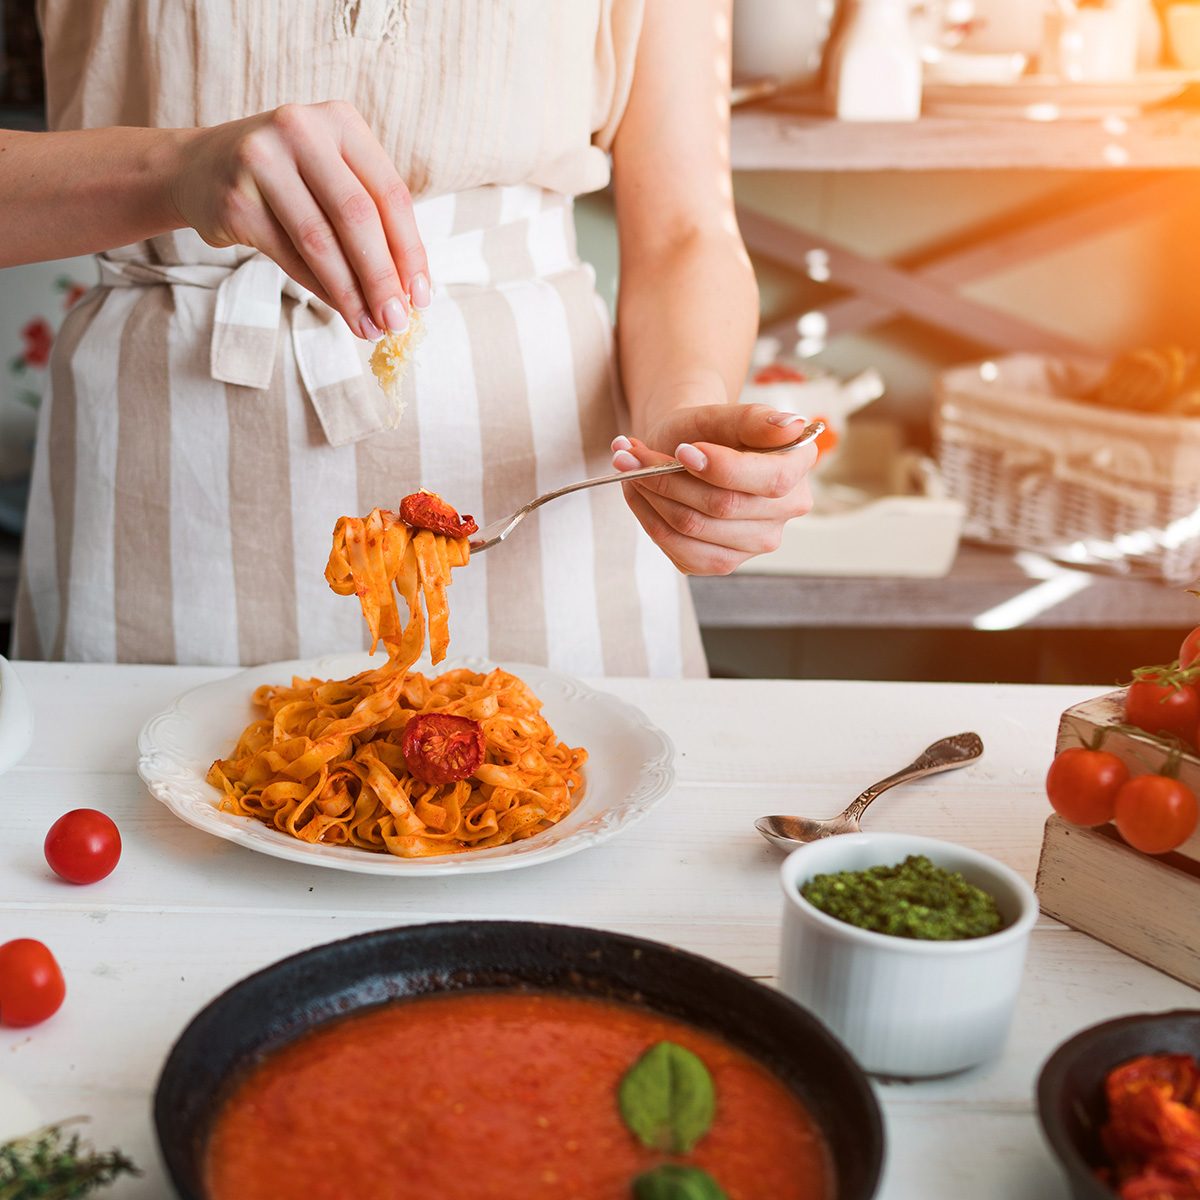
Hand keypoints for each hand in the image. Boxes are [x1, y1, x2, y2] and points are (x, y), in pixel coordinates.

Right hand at [171, 101, 429, 339]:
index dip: (411, 250)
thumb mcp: (332, 178)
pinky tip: (340, 310)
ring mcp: (262, 160)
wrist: (198, 168)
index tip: (422, 295)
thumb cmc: (287, 181)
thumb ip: (371, 221)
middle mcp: (301, 130)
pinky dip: (320, 289)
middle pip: (357, 217)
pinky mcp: (235, 198)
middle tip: (397, 321)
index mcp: (340, 121)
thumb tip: (406, 292)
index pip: (390, 193)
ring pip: (321, 241)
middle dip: (382, 278)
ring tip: (369, 327)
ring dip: (350, 294)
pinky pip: (288, 256)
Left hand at [611, 402, 816, 574]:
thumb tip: (792, 426)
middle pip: (723, 506)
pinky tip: (639, 494)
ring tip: (628, 467)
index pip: (769, 480)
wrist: (683, 448)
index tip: (681, 450)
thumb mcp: (723, 413)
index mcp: (796, 467)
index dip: (722, 468)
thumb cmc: (705, 429)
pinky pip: (679, 550)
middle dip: (668, 477)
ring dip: (651, 496)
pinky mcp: (723, 561)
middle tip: (629, 454)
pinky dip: (648, 519)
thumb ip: (755, 418)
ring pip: (694, 528)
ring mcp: (756, 541)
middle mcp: (786, 510)